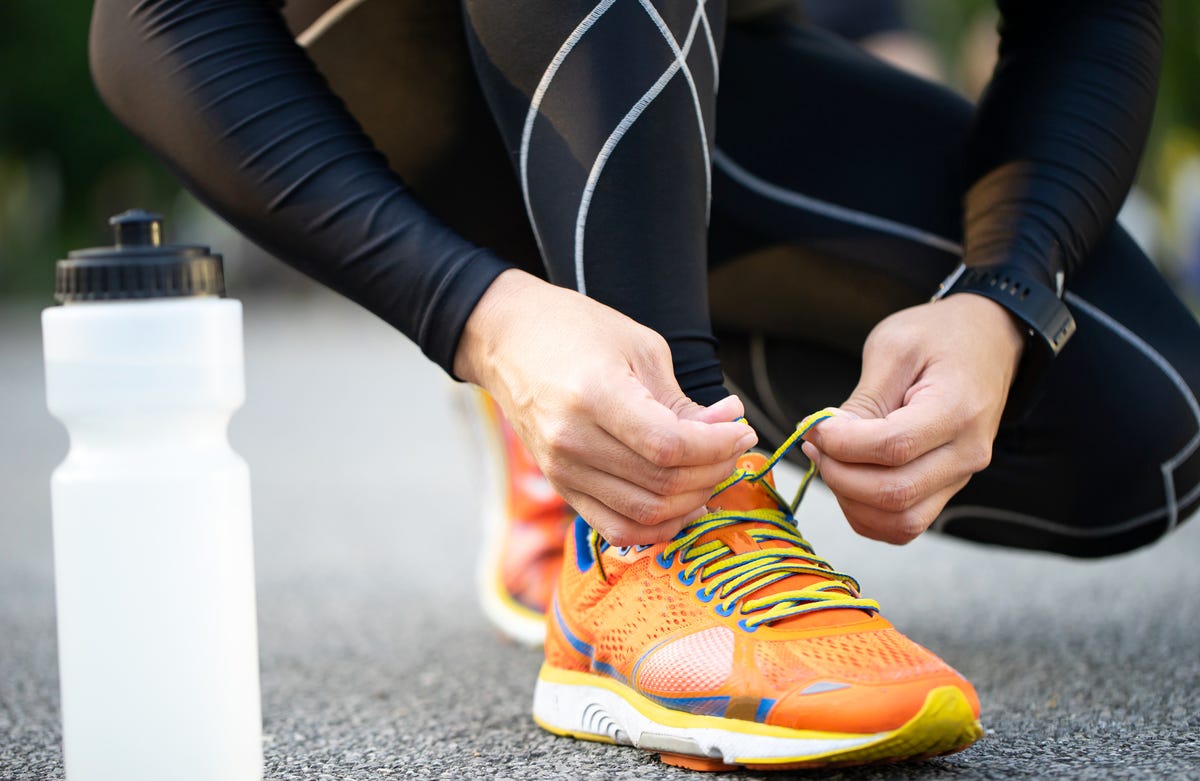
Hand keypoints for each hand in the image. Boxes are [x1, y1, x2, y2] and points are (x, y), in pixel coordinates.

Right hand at [455, 269, 756, 545]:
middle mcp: (572, 441)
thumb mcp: (640, 348)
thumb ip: (681, 401)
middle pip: (662, 484)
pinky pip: (617, 528)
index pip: (670, 446)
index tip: (742, 430)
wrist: (507, 342)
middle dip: (714, 470)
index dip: (718, 446)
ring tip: (712, 469)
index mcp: (594, 395)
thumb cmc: (575, 331)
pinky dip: (658, 526)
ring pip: (645, 514)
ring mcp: (563, 471)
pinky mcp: (562, 488)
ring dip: (693, 499)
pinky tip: (683, 503)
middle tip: (733, 445)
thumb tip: (727, 430)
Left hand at [801, 294, 1023, 543]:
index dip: (843, 444)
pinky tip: (847, 478)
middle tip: (815, 443)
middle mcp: (966, 454)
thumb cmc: (938, 337)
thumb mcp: (894, 348)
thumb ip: (862, 400)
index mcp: (957, 409)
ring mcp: (959, 478)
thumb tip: (824, 438)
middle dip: (839, 475)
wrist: (987, 341)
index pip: (893, 447)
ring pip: (899, 522)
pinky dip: (865, 513)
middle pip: (894, 494)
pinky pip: (903, 525)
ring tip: (828, 460)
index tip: (814, 426)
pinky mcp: (946, 490)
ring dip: (849, 500)